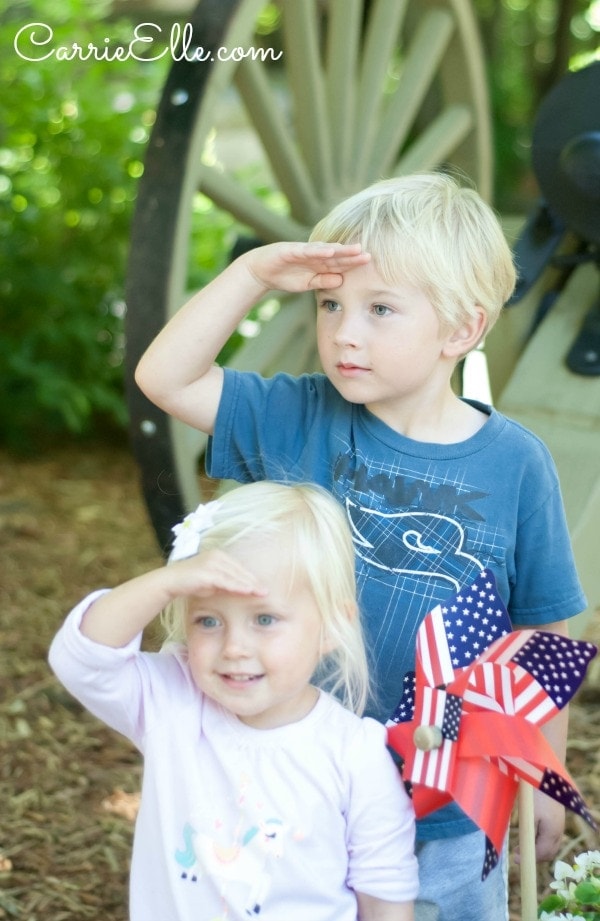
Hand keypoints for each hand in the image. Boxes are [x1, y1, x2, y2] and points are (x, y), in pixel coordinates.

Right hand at [166, 549, 267, 602]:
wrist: (170, 581)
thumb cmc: (191, 583)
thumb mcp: (212, 584)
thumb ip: (225, 584)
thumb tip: (240, 590)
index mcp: (219, 556)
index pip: (239, 568)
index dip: (251, 578)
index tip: (262, 587)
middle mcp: (217, 556)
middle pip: (240, 570)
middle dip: (254, 582)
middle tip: (266, 591)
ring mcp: (212, 563)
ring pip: (235, 575)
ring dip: (249, 585)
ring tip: (261, 593)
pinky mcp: (207, 572)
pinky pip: (226, 580)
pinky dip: (238, 586)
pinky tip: (247, 591)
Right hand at [241, 241, 370, 293]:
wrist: (261, 270)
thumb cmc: (285, 277)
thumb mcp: (307, 284)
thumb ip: (323, 282)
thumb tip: (341, 281)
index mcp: (319, 264)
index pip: (340, 264)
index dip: (353, 263)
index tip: (369, 264)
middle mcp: (314, 255)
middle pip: (337, 255)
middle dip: (352, 255)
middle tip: (369, 255)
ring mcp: (304, 251)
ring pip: (325, 250)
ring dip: (340, 250)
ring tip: (355, 249)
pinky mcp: (291, 250)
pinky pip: (307, 250)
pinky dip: (318, 250)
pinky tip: (329, 251)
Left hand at [513, 789, 564, 864]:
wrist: (545, 777)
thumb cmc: (535, 796)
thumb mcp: (530, 816)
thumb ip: (529, 835)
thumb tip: (525, 850)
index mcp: (552, 833)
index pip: (542, 853)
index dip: (528, 858)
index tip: (515, 859)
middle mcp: (559, 832)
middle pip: (548, 853)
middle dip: (534, 856)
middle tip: (517, 854)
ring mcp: (559, 826)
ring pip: (550, 846)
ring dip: (538, 849)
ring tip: (522, 846)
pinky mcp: (558, 820)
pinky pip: (551, 838)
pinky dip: (541, 841)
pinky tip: (531, 836)